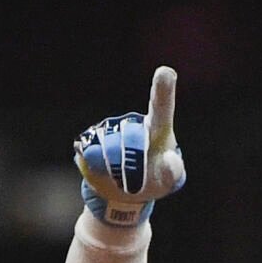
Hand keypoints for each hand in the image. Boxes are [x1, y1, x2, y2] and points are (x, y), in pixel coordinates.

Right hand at [72, 66, 185, 226]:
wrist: (126, 190)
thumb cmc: (155, 179)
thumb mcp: (169, 180)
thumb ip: (173, 171)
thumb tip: (169, 159)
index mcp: (157, 127)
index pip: (162, 106)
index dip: (163, 89)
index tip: (165, 72)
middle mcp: (133, 122)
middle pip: (130, 141)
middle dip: (132, 168)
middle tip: (136, 183)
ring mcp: (109, 127)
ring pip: (108, 149)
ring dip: (114, 170)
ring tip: (121, 177)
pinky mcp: (89, 139)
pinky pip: (88, 151)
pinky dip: (95, 166)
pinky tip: (103, 169)